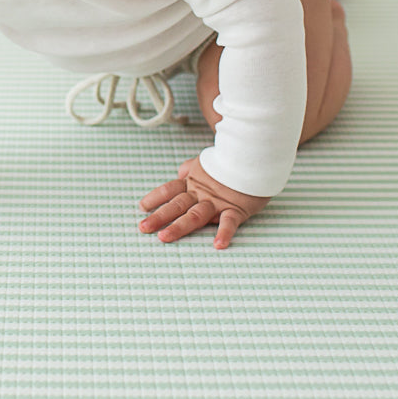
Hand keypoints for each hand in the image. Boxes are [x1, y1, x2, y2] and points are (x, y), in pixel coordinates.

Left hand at [138, 156, 270, 249]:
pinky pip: (229, 222)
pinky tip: (218, 244)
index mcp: (193, 182)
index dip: (154, 198)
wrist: (255, 154)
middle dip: (159, 217)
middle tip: (143, 228)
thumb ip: (191, 169)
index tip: (141, 207)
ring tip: (164, 238)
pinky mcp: (236, 208)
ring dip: (179, 227)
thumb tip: (179, 172)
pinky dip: (224, 232)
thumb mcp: (206, 162)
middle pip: (176, 205)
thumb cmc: (231, 160)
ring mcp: (217, 201)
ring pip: (195, 215)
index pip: (169, 190)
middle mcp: (201, 193)